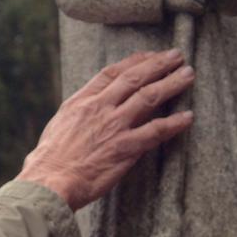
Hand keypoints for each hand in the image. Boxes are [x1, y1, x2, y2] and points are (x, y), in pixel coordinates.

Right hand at [17, 51, 194, 210]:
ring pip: (149, 97)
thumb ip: (80, 111)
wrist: (49, 182)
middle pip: (135, 78)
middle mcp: (100, 108)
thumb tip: (92, 105)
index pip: (112, 72)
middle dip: (158, 63)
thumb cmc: (50, 159)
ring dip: (172, 83)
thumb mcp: (60, 124)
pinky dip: (174, 123)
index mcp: (82, 100)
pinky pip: (155, 131)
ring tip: (188, 75)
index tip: (150, 55)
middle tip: (177, 56)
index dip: (134, 61)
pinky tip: (188, 117)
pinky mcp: (124, 148)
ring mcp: (113, 126)